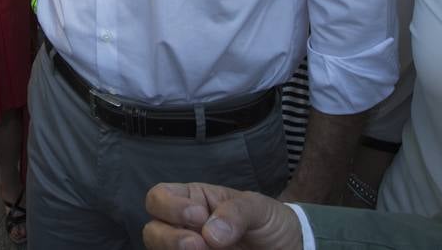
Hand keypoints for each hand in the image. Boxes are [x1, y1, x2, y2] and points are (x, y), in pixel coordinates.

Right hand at [143, 183, 302, 249]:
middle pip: (152, 230)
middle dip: (169, 238)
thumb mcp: (259, 208)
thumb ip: (236, 212)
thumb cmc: (269, 222)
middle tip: (198, 245)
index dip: (171, 206)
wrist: (289, 248)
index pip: (159, 197)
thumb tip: (210, 234)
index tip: (198, 216)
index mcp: (192, 201)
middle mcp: (184, 228)